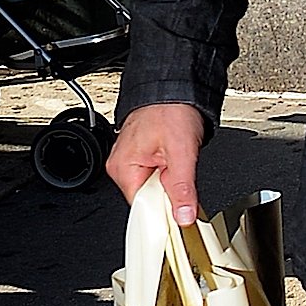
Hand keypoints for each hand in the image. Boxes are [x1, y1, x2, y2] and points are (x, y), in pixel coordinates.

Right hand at [106, 103, 207, 225]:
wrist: (174, 87)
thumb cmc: (172, 110)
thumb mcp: (182, 152)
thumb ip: (182, 188)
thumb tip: (183, 216)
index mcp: (123, 168)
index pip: (140, 210)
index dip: (162, 215)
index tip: (181, 218)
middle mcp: (122, 166)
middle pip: (147, 201)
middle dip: (168, 196)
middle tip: (184, 181)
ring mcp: (131, 161)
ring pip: (153, 189)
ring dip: (170, 184)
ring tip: (179, 164)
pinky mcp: (142, 156)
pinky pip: (154, 177)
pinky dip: (168, 176)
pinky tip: (176, 163)